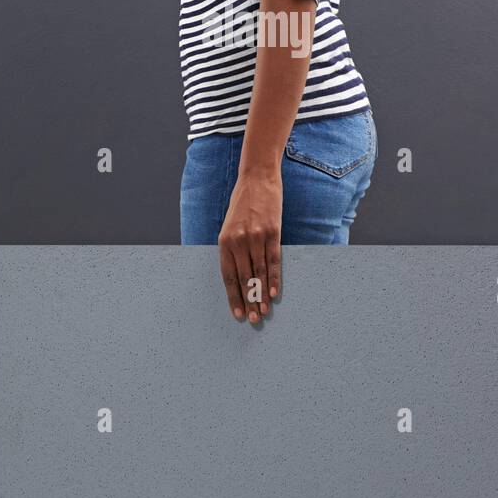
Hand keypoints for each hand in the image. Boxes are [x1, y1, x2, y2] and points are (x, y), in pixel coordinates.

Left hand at [217, 168, 281, 324]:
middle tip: (254, 320)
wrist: (257, 178)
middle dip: (249, 301)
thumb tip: (239, 275)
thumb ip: (232, 248)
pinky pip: (273, 260)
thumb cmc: (243, 203)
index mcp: (224, 241)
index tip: (238, 314)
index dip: (233, 297)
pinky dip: (274, 278)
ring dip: (262, 295)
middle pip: (244, 278)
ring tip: (265, 312)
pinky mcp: (272, 231)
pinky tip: (274, 293)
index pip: (228, 276)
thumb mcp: (230, 225)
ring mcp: (256, 236)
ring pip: (259, 272)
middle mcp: (238, 241)